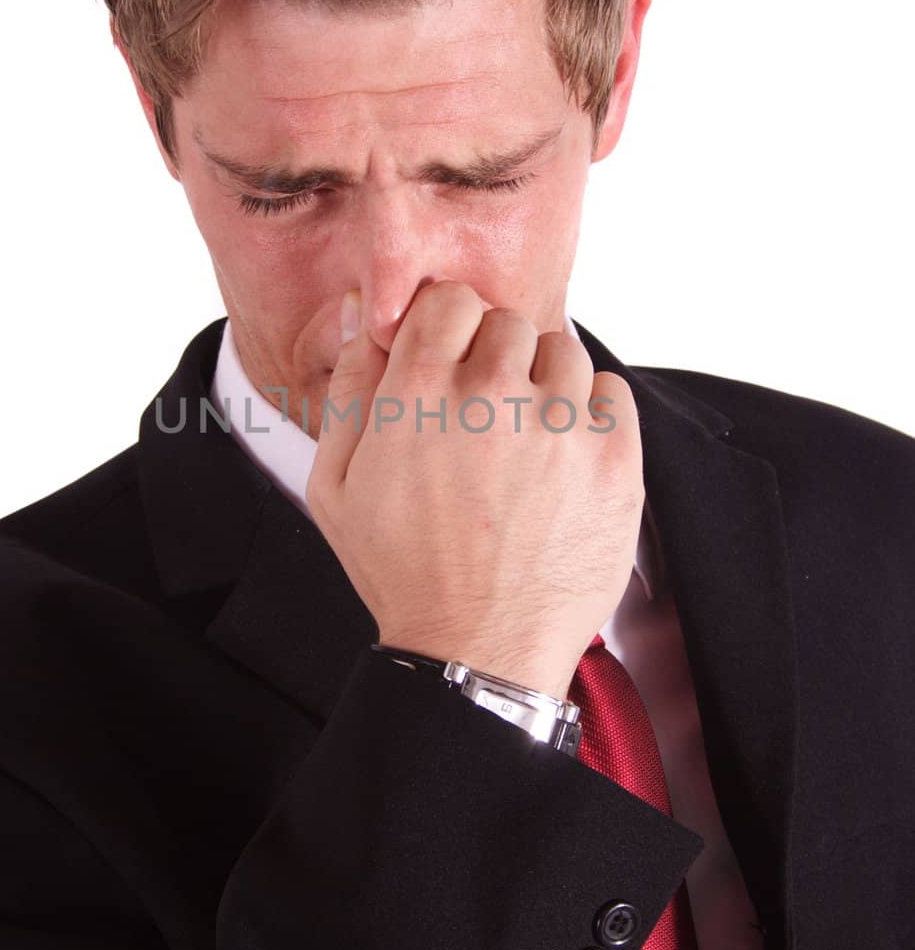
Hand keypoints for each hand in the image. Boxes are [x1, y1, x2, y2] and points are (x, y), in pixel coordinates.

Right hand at [306, 280, 644, 699]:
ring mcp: (560, 427)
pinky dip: (591, 414)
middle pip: (509, 321)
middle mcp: (492, 396)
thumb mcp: (335, 483)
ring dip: (544, 384)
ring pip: (563, 351)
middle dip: (496, 357)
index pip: (451, 298)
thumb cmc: (402, 571)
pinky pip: (612, 392)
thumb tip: (362, 309)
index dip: (449, 327)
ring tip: (525, 444)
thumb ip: (348, 385)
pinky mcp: (614, 460)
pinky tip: (562, 460)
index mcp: (419, 392)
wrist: (476, 651)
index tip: (453, 362)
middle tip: (485, 417)